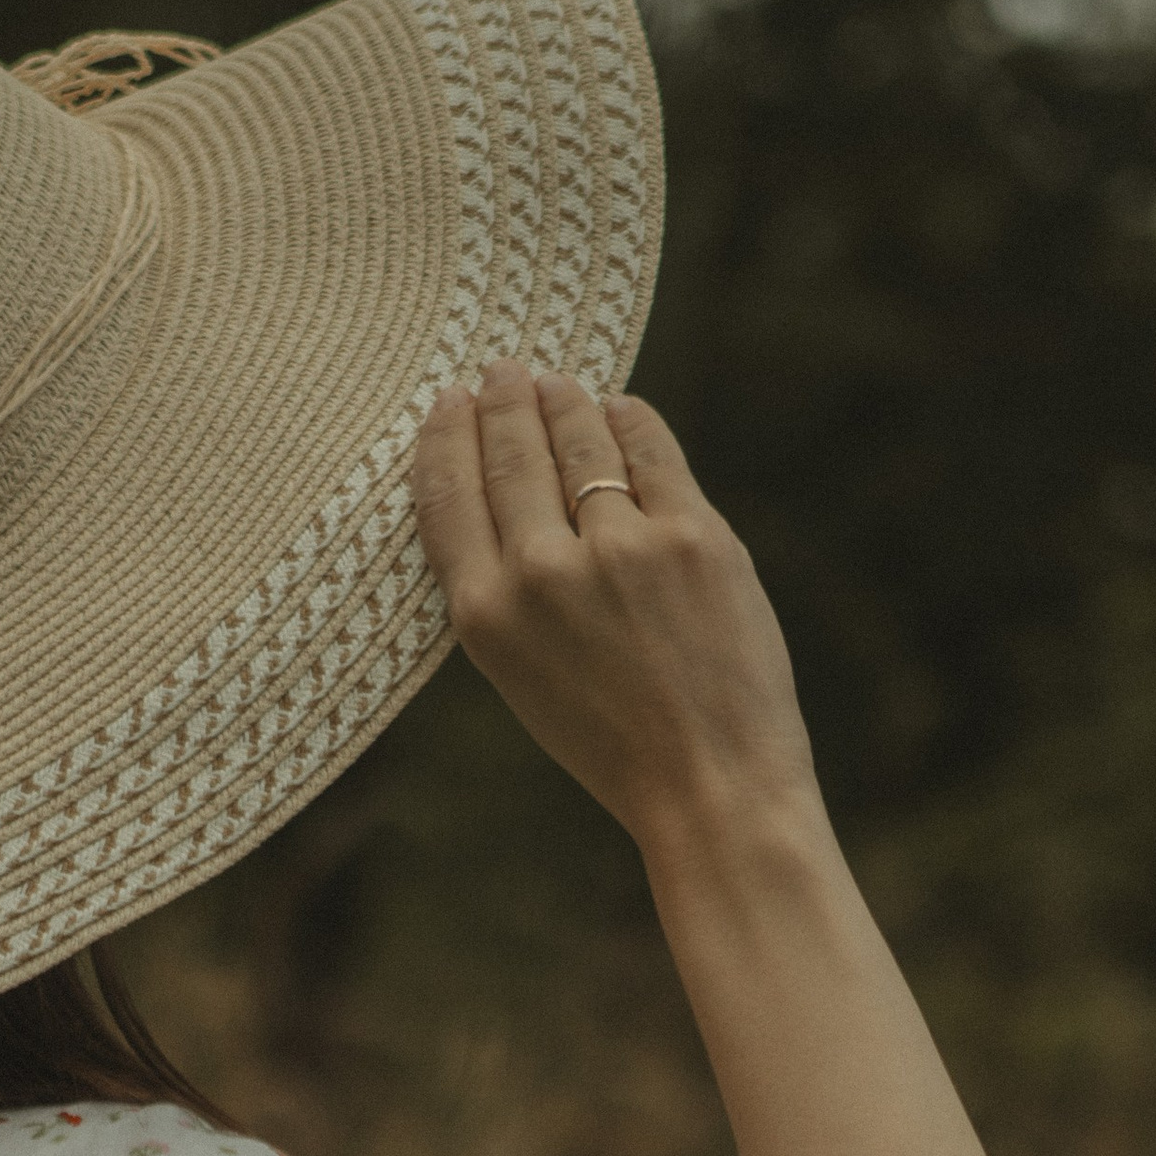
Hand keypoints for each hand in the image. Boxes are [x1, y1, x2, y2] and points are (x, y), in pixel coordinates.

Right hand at [413, 367, 814, 850]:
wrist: (710, 784)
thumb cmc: (615, 743)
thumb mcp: (525, 678)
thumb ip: (508, 593)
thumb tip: (511, 495)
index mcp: (486, 616)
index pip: (448, 495)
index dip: (445, 437)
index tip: (448, 401)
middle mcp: (543, 572)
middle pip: (512, 453)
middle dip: (504, 402)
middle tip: (502, 372)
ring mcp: (620, 546)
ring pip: (581, 439)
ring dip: (564, 401)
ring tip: (557, 383)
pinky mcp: (692, 533)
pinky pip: (651, 449)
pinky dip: (630, 420)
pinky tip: (620, 408)